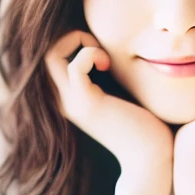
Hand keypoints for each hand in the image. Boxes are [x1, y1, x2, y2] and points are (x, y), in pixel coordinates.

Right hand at [43, 30, 172, 171]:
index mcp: (69, 97)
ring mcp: (71, 102)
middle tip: (100, 48)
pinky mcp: (87, 104)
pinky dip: (91, 54)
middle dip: (71, 37)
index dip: (71, 42)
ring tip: (104, 57)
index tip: (101, 50)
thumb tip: (113, 51)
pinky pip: (75, 66)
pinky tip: (108, 65)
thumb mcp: (120, 93)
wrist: (151, 157)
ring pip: (51, 55)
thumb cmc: (143, 125)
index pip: (50, 58)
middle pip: (43, 53)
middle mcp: (63, 100)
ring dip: (79, 41)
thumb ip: (107, 76)